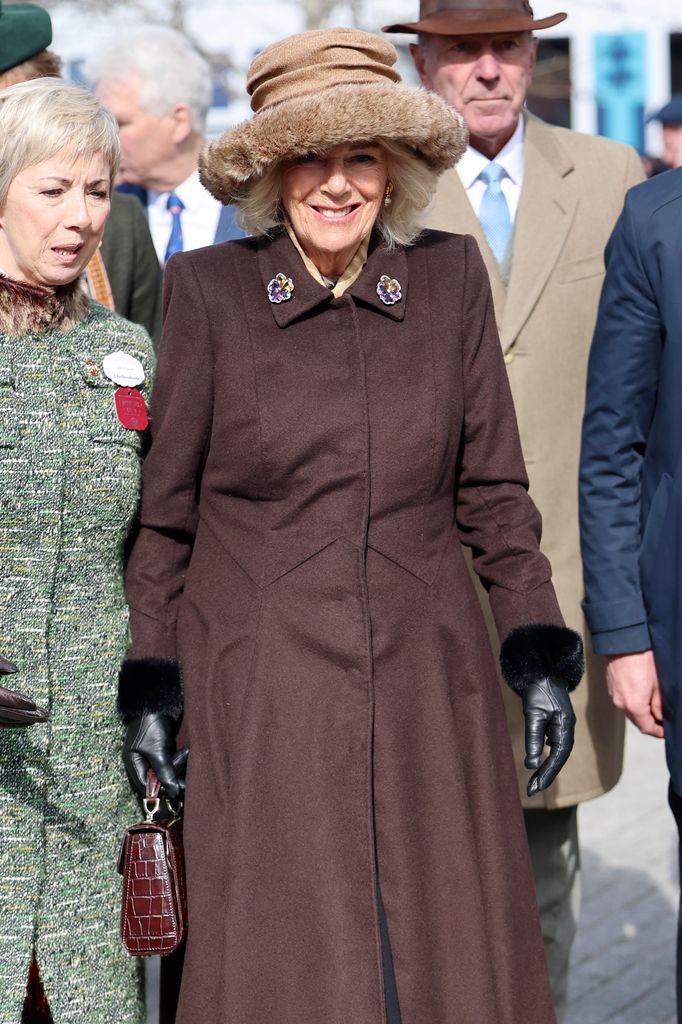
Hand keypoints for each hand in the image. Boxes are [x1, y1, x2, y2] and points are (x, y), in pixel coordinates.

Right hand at [0, 656, 48, 726]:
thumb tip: (15, 670)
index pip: (1, 698)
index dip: (18, 702)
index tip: (34, 704)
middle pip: (3, 713)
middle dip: (25, 716)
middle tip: (44, 717)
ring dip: (18, 721)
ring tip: (37, 720)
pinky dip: (8, 722)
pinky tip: (20, 721)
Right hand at [123, 713, 188, 798]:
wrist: (159, 701)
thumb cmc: (152, 724)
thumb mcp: (158, 751)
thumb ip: (165, 772)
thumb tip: (173, 792)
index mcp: (133, 762)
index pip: (146, 785)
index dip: (160, 790)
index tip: (176, 790)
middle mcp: (140, 760)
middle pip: (157, 779)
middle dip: (172, 775)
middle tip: (187, 775)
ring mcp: (151, 754)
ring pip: (166, 770)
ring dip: (177, 764)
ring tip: (186, 751)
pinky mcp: (162, 748)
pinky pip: (170, 760)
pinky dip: (179, 758)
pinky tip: (187, 750)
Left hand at [522, 678, 575, 796]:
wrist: (542, 671)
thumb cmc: (538, 691)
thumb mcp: (534, 715)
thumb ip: (533, 739)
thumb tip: (531, 765)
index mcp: (566, 728)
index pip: (558, 757)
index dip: (548, 773)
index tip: (535, 787)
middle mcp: (567, 730)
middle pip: (559, 759)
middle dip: (546, 775)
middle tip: (531, 790)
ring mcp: (562, 727)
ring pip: (556, 754)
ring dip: (546, 768)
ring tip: (533, 783)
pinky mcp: (556, 724)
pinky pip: (553, 746)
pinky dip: (546, 757)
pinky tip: (538, 764)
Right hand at [606, 650, 663, 737]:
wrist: (624, 642)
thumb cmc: (641, 659)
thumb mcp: (658, 685)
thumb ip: (659, 705)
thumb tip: (661, 716)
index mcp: (634, 705)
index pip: (646, 728)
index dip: (657, 732)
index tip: (664, 731)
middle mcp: (621, 703)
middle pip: (636, 721)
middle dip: (649, 722)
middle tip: (660, 720)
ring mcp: (614, 695)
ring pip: (629, 711)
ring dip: (640, 712)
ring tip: (651, 705)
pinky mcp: (611, 687)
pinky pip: (623, 701)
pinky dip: (632, 702)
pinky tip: (640, 694)